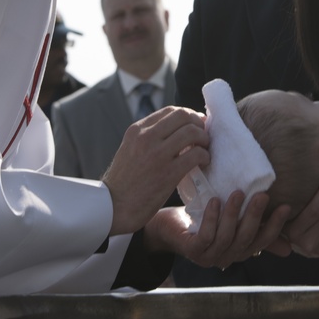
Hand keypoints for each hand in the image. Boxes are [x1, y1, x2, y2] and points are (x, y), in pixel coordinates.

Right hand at [103, 107, 208, 235]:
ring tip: (204, 149)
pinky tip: (203, 163)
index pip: (170, 110)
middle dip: (198, 123)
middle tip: (203, 136)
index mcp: (137, 130)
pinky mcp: (168, 173)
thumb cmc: (124, 182)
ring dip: (204, 139)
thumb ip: (148, 138)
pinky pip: (196, 155)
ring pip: (192, 132)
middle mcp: (146, 137)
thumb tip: (177, 130)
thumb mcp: (130, 149)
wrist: (114, 207)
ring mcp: (157, 154)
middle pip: (183, 116)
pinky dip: (204, 156)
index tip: (195, 125)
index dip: (188, 115)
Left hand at [145, 192, 290, 268]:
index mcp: (239, 250)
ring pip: (227, 237)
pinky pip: (206, 236)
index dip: (275, 226)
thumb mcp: (231, 221)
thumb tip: (289, 244)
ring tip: (238, 193)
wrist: (167, 227)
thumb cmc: (202, 220)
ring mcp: (209, 256)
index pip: (263, 241)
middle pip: (246, 239)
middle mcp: (227, 257)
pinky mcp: (192, 250)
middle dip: (256, 217)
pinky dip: (212, 219)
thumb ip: (255, 229)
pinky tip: (214, 201)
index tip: (286, 207)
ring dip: (234, 215)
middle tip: (262, 195)